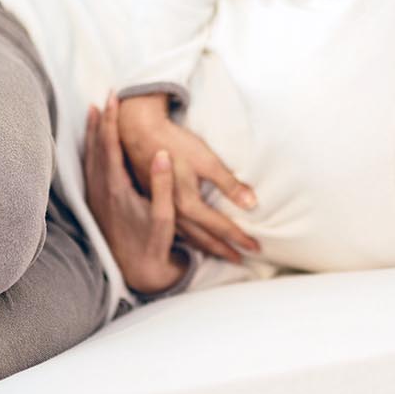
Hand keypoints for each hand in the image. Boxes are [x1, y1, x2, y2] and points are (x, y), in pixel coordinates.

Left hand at [84, 93, 188, 294]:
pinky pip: (90, 167)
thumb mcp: (165, 216)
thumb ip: (163, 184)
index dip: (111, 121)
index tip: (113, 99)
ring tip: (95, 111)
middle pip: (96, 146)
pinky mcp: (96, 202)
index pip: (110, 146)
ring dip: (92, 133)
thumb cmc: (153, 243)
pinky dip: (91, 149)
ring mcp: (96, 196)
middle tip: (106, 97)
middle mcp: (101, 190)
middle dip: (100, 120)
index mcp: (117, 189)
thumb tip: (162, 154)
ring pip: (90, 156)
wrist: (135, 271)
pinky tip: (93, 143)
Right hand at [117, 93, 259, 262]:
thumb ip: (229, 184)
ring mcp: (164, 210)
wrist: (139, 133)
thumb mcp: (207, 162)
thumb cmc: (176, 144)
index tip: (255, 247)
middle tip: (242, 260)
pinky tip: (194, 239)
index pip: (220, 227)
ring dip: (208, 247)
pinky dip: (191, 238)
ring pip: (190, 237)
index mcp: (189, 205)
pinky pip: (178, 229)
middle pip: (205, 238)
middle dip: (225, 250)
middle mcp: (176, 213)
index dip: (239, 238)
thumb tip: (252, 204)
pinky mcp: (156, 203)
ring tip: (223, 254)